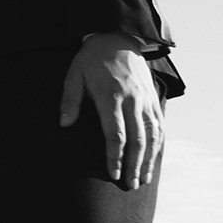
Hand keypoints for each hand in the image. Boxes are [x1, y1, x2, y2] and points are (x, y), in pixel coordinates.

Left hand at [59, 33, 163, 191]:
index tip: (113, 174)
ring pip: (152, 135)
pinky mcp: (153, 98)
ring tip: (143, 179)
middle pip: (137, 139)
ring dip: (148, 159)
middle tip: (130, 185)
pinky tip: (152, 159)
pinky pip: (159, 125)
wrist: (118, 38)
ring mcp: (146, 99)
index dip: (115, 156)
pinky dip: (158, 145)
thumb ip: (69, 100)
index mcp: (111, 96)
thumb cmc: (91, 59)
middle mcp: (133, 100)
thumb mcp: (74, 74)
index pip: (115, 133)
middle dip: (134, 165)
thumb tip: (64, 125)